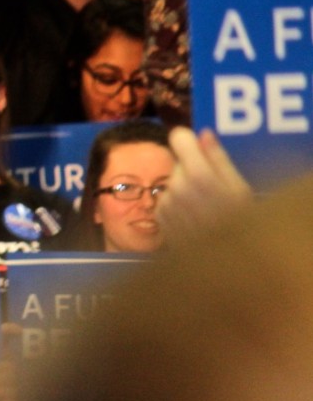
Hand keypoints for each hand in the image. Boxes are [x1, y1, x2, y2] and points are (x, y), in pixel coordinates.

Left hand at [158, 127, 251, 242]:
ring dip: (185, 189)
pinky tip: (194, 219)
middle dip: (193, 170)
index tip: (201, 151)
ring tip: (206, 209)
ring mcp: (165, 202)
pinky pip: (167, 199)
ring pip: (173, 181)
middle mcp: (176, 186)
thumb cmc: (240, 226)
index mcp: (199, 175)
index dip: (189, 142)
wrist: (221, 267)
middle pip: (179, 162)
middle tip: (214, 191)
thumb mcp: (239, 190)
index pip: (178, 137)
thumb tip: (203, 133)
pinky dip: (178, 204)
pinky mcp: (159, 216)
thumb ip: (219, 159)